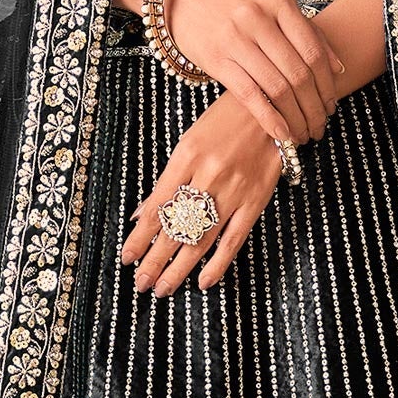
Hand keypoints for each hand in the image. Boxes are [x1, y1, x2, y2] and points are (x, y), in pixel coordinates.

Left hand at [121, 91, 292, 293]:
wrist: (271, 109)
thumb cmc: (224, 124)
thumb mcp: (188, 142)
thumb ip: (168, 179)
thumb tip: (143, 215)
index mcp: (187, 157)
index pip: (157, 207)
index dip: (140, 237)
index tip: (126, 258)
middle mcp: (209, 176)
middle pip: (176, 228)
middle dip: (155, 260)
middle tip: (140, 283)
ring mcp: (234, 191)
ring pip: (202, 239)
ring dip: (179, 268)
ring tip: (162, 288)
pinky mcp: (256, 201)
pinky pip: (234, 239)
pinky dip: (218, 263)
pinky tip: (202, 281)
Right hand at [161, 0, 345, 146]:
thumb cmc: (233, 1)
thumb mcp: (270, 3)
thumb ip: (304, 30)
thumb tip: (338, 68)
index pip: (313, 51)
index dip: (327, 85)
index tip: (331, 106)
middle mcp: (258, 16)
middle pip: (298, 73)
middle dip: (314, 107)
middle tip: (319, 126)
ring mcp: (235, 37)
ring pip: (278, 87)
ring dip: (296, 117)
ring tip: (303, 133)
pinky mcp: (215, 58)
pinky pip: (250, 95)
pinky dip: (270, 118)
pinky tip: (282, 133)